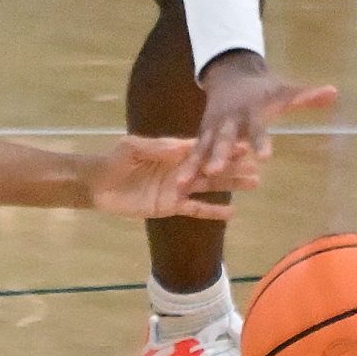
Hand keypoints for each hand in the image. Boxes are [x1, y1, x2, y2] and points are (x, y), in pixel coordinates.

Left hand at [89, 135, 258, 219]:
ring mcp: (177, 188)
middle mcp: (179, 168)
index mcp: (172, 151)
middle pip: (211, 166)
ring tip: (254, 183)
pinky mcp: (171, 205)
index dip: (220, 147)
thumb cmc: (113, 161)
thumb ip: (156, 147)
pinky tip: (233, 213)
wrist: (97, 186)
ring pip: (209, 186)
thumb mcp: (131, 148)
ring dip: (230, 184)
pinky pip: (195, 209)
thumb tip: (183, 146)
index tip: (244, 142)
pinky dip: (212, 211)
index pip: (201, 148)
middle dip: (234, 164)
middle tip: (259, 164)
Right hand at [191, 51, 338, 183]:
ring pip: (201, 148)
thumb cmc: (262, 89)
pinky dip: (186, 167)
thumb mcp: (284, 90)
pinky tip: (177, 186)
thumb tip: (334, 93)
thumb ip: (306, 96)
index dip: (260, 141)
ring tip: (182, 183)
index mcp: (249, 111)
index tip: (264, 157)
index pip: (256, 128)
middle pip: (222, 138)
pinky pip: (193, 152)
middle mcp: (227, 120)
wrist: (230, 76)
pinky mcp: (201, 134)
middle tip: (215, 170)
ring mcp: (211, 127)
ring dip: (193, 165)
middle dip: (218, 154)